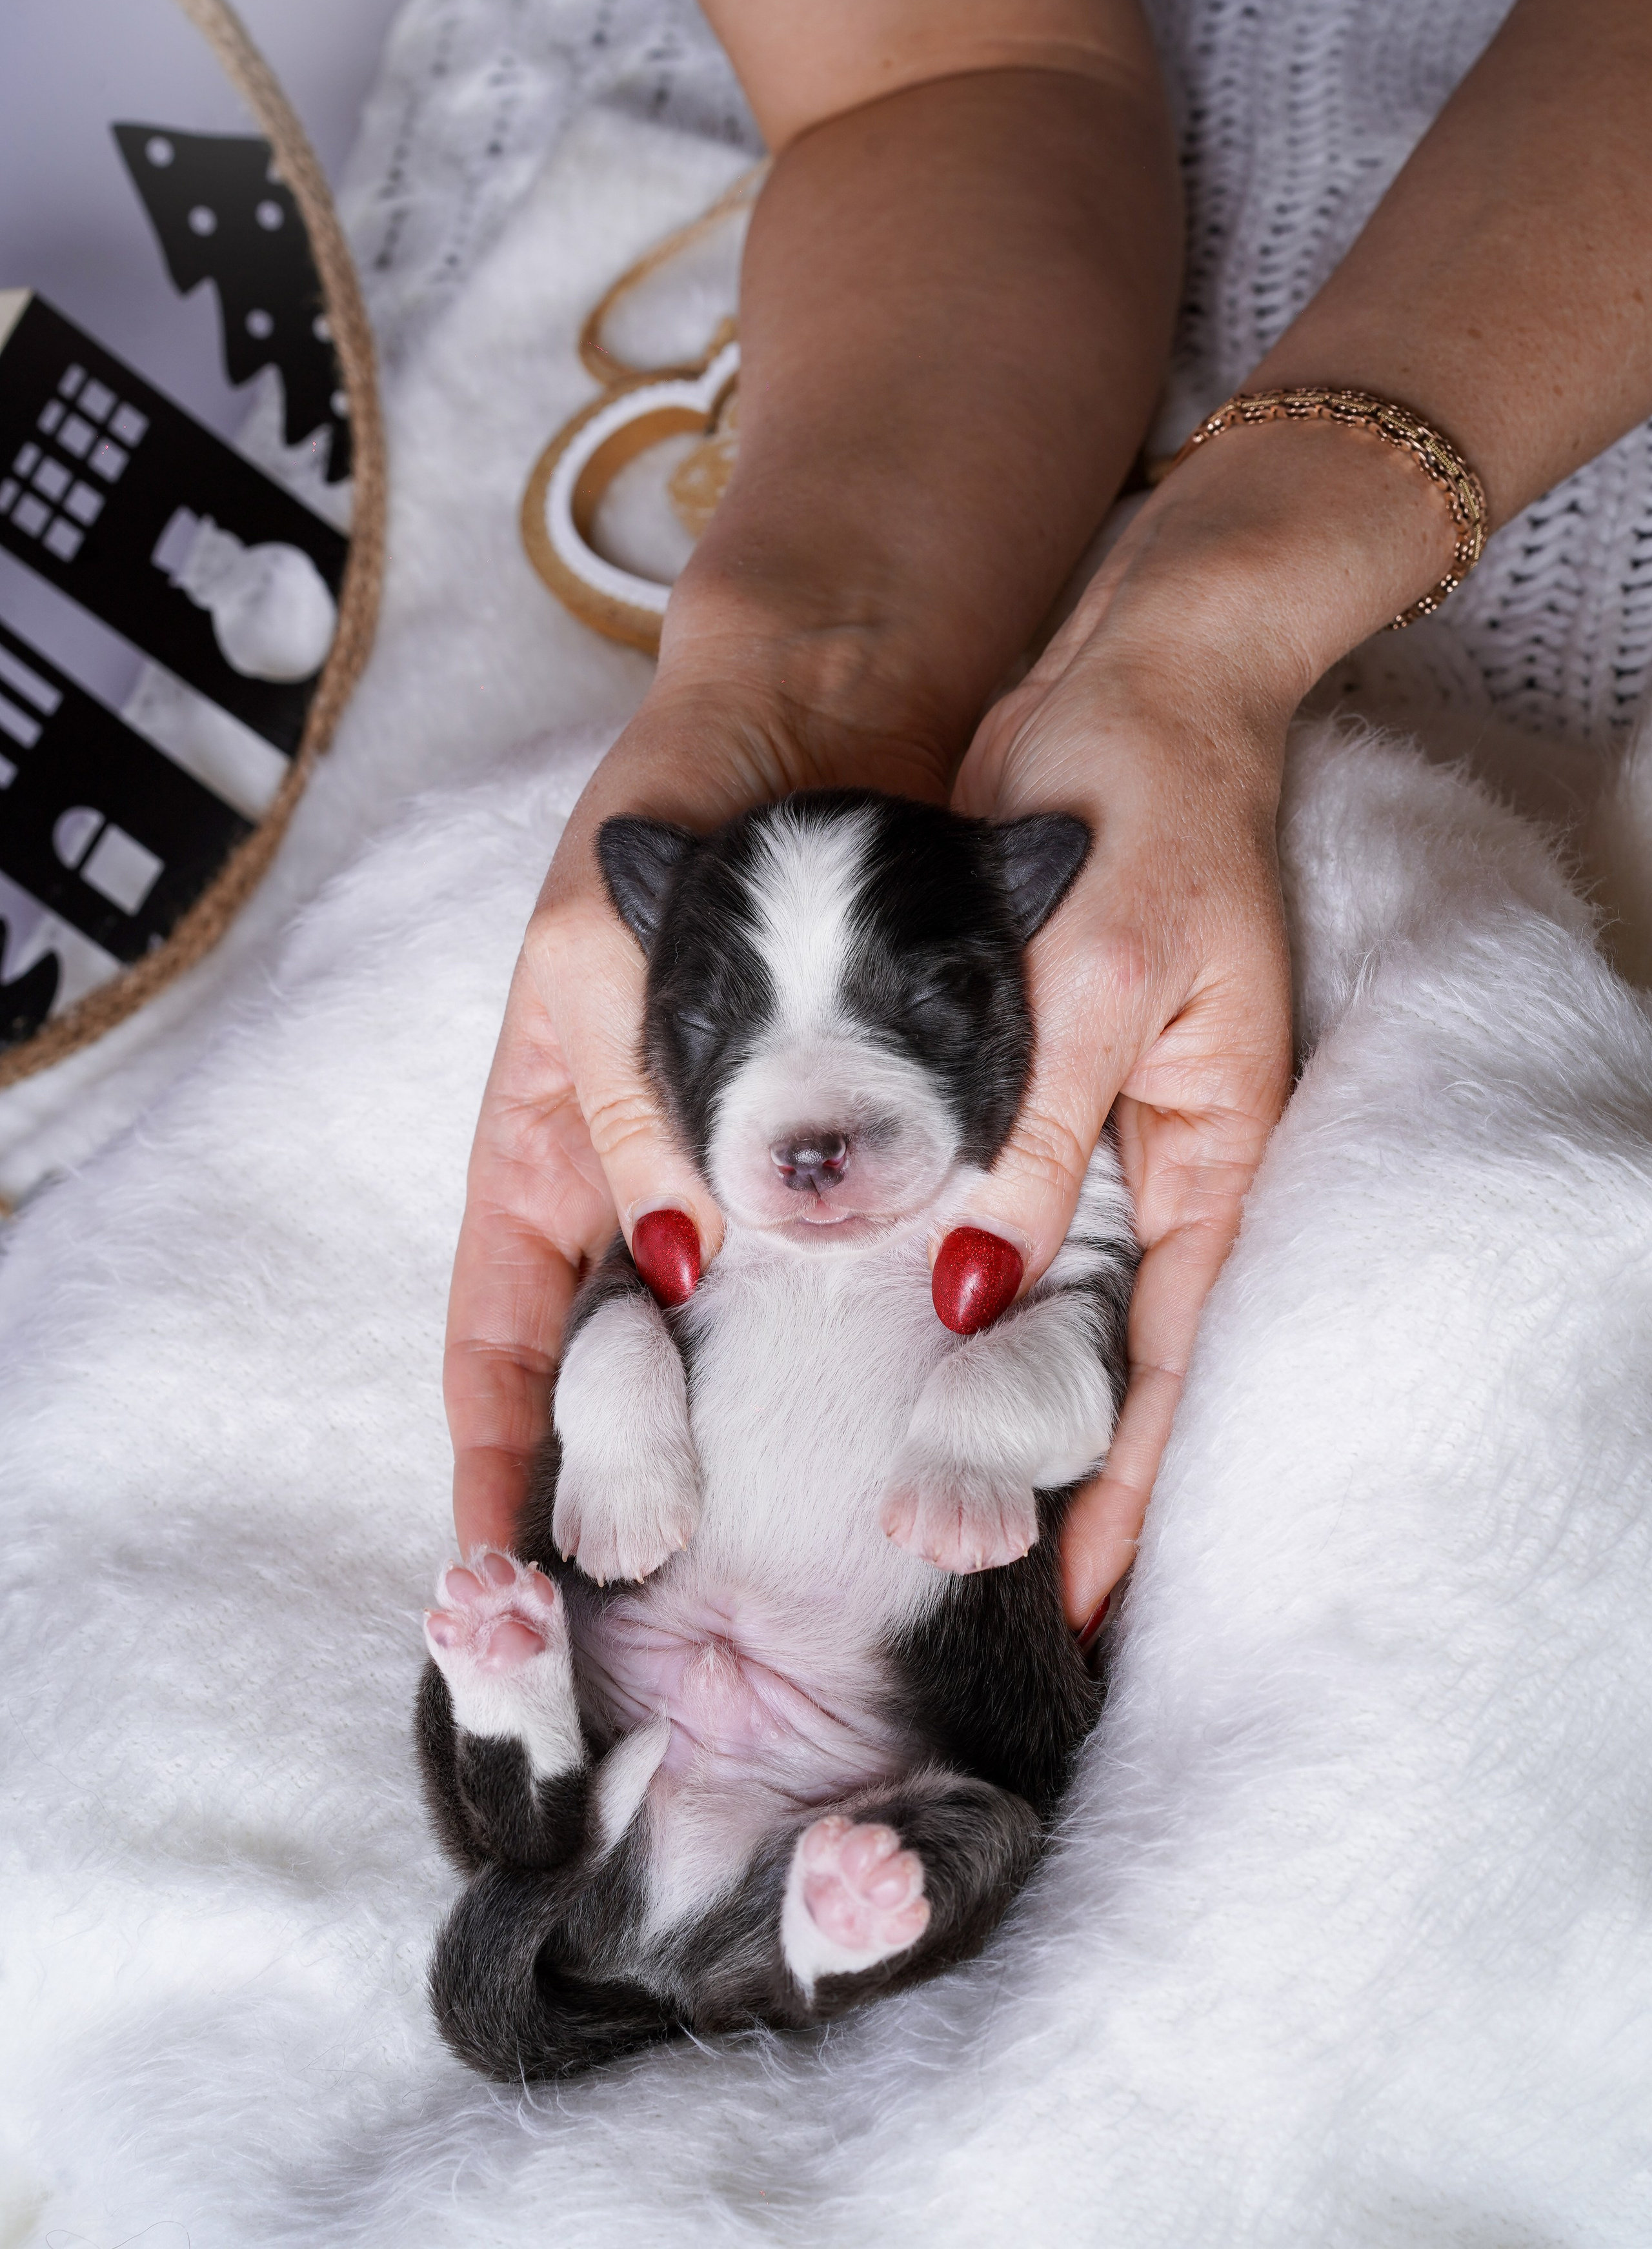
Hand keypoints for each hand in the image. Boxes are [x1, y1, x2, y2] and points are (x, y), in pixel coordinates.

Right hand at [444, 623, 960, 1555]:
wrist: (819, 729)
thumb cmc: (670, 832)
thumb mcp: (604, 965)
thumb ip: (635, 1112)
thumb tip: (684, 1264)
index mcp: (542, 1144)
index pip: (497, 1336)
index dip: (493, 1457)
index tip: (495, 1576)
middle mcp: (636, 1183)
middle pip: (600, 1368)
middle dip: (605, 1485)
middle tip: (637, 1607)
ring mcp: (735, 1178)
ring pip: (717, 1345)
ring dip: (726, 1440)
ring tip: (758, 1554)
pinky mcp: (840, 1157)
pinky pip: (828, 1280)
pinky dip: (838, 1353)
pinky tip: (878, 1424)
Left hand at [951, 418, 1460, 1632]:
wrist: (1125, 684)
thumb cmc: (1136, 810)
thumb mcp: (1090, 978)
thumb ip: (1030, 1137)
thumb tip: (960, 1290)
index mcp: (1210, 1140)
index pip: (1173, 1355)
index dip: (1125, 1484)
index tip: (1072, 1600)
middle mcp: (1155, 1152)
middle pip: (1112, 1348)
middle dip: (1049, 1464)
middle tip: (964, 1574)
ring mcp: (1091, 1119)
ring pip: (1042, 1290)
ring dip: (985, 1392)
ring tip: (916, 1498)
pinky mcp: (1028, 1075)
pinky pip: (989, 1207)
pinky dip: (944, 1278)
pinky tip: (886, 1343)